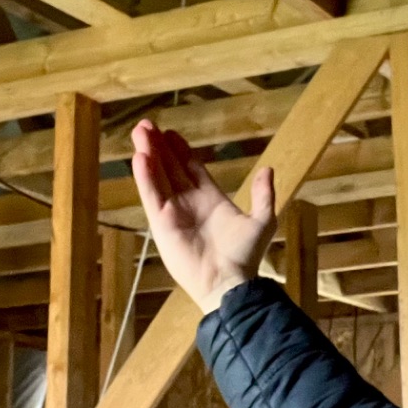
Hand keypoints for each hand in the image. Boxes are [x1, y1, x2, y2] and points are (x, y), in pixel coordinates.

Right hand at [131, 119, 276, 313]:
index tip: (170, 133)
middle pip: (170, 167)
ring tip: (139, 132)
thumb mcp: (262, 221)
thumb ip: (263, 195)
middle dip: (159, 146)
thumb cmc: (245, 255)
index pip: (191, 167)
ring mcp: (173, 212)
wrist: (229, 282)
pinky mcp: (162, 224)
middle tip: (146, 125)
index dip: (180, 150)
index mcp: (211, 198)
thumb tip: (268, 170)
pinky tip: (140, 157)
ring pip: (158, 176)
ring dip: (148, 154)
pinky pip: (152, 196)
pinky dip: (145, 177)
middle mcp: (189, 202)